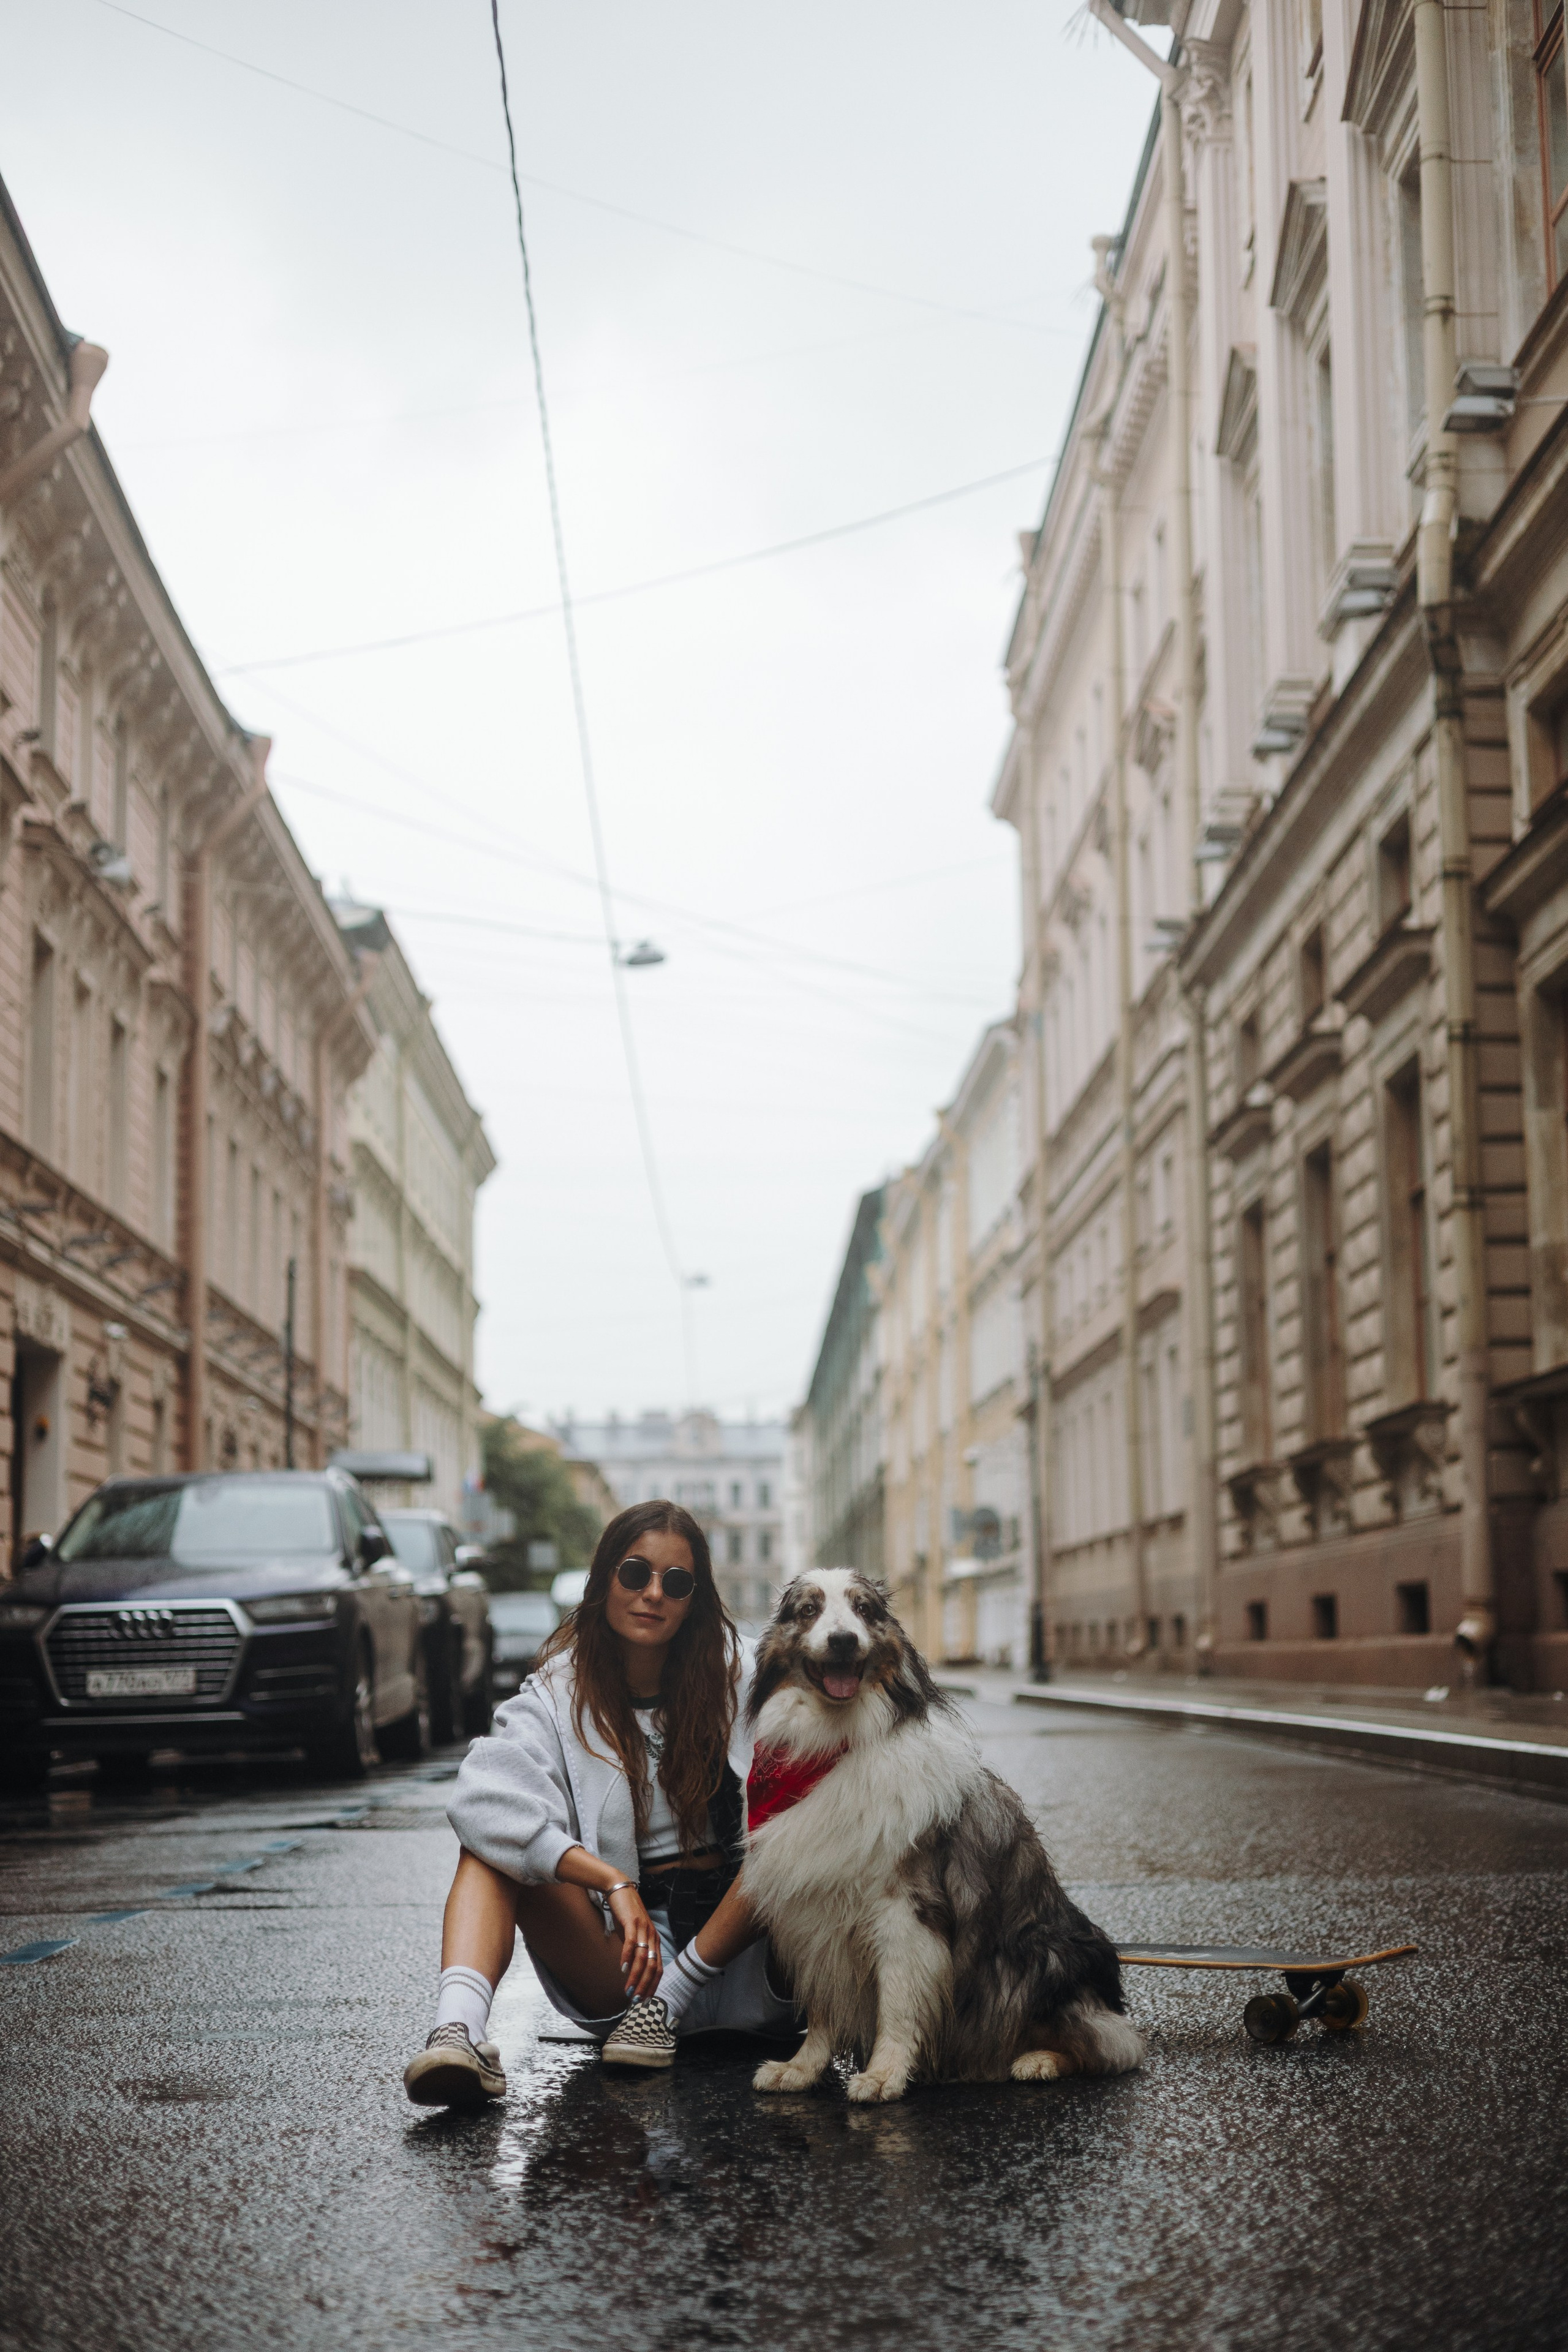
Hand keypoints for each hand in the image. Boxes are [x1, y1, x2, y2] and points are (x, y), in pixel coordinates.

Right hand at [606, 1883, 662, 1997]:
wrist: (620, 1890)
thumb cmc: (626, 1915)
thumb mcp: (633, 1935)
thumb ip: (635, 1950)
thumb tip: (631, 1969)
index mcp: (654, 1941)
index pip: (658, 1968)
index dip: (652, 1986)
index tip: (645, 2000)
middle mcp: (652, 1936)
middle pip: (652, 1966)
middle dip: (645, 1986)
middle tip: (636, 2001)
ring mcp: (643, 1928)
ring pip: (643, 1958)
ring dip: (636, 1976)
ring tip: (628, 1990)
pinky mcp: (632, 1922)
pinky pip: (631, 1942)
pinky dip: (627, 1957)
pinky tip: (623, 1969)